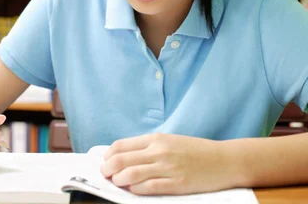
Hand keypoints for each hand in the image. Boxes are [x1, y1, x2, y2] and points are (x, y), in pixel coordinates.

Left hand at [100, 133, 230, 195]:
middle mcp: (159, 151)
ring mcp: (168, 168)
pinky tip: (133, 189)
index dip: (108, 155)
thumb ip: (148, 148)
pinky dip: (136, 189)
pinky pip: (149, 187)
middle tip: (105, 174)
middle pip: (122, 160)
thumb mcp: (170, 141)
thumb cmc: (196, 151)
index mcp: (156, 139)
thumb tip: (123, 156)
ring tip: (117, 183)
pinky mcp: (176, 184)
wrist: (225, 160)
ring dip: (119, 180)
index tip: (105, 162)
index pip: (121, 146)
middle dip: (108, 169)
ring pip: (131, 174)